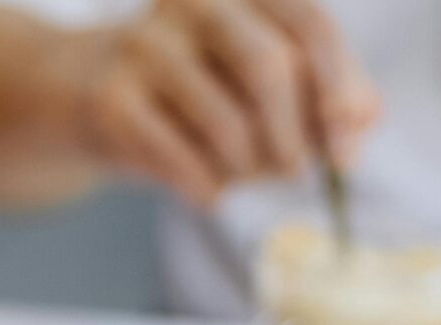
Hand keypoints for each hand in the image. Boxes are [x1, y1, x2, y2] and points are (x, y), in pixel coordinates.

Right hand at [77, 0, 378, 206]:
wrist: (74, 93)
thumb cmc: (186, 89)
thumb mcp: (255, 80)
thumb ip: (320, 92)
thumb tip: (365, 119)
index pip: (310, 25)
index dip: (339, 90)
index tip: (346, 151)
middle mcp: (193, 0)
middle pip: (270, 70)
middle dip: (292, 138)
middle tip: (291, 172)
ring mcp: (145, 44)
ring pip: (226, 122)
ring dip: (246, 169)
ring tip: (241, 176)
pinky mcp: (110, 97)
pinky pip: (181, 159)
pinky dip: (206, 188)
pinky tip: (206, 190)